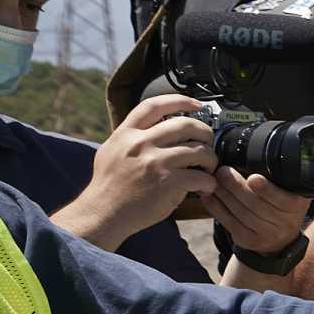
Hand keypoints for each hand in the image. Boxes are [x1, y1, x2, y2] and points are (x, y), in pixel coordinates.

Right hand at [62, 93, 218, 247]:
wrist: (102, 213)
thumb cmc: (109, 185)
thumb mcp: (111, 151)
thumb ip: (131, 136)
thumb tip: (153, 125)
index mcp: (126, 133)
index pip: (154, 105)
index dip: (180, 100)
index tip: (196, 103)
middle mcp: (141, 143)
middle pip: (186, 124)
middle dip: (205, 132)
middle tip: (208, 143)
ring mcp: (155, 162)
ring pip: (200, 150)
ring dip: (211, 159)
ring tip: (208, 169)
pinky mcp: (168, 182)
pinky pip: (202, 177)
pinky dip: (209, 183)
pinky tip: (205, 187)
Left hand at [206, 168, 307, 254]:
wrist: (281, 238)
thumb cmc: (281, 206)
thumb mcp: (291, 192)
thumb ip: (280, 179)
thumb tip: (256, 156)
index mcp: (297, 206)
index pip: (282, 199)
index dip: (266, 189)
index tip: (253, 178)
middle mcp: (285, 223)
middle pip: (256, 205)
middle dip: (236, 187)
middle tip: (222, 171)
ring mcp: (266, 234)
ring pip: (240, 213)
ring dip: (223, 195)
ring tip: (213, 180)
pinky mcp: (248, 240)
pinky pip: (229, 222)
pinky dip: (216, 208)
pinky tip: (209, 196)